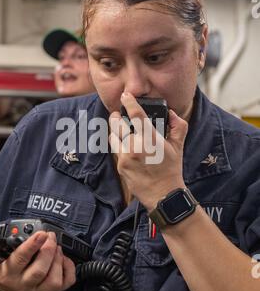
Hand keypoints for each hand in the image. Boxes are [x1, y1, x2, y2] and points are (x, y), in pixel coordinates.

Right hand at [0, 218, 75, 290]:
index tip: (41, 233)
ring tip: (55, 246)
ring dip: (58, 259)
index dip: (32, 246)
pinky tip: (62, 258)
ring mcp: (39, 290)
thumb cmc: (1, 267)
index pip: (20, 259)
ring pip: (54, 280)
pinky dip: (68, 267)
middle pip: (39, 271)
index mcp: (8, 272)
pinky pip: (66, 282)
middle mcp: (23, 283)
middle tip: (50, 235)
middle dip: (48, 250)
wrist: (6, 289)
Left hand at [109, 92, 186, 211]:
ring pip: (112, 136)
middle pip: (116, 124)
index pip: (136, 115)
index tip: (125, 96)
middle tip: (118, 114)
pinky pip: (115, 150)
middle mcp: (135, 146)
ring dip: (115, 130)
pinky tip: (125, 145)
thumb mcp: (178, 146)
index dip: (129, 102)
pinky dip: (119, 145)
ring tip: (121, 129)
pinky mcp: (120, 166)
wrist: (163, 194)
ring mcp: (125, 157)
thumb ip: (178, 126)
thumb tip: (171, 113)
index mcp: (150, 139)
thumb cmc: (171, 170)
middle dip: (115, 116)